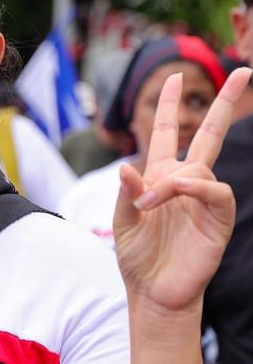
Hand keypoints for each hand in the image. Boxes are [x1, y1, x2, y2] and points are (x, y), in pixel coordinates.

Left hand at [113, 67, 251, 311]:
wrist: (153, 293)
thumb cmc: (137, 258)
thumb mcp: (122, 222)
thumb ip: (126, 193)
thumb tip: (127, 165)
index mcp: (160, 178)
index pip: (167, 134)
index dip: (169, 107)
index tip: (174, 77)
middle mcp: (186, 184)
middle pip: (210, 135)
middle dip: (226, 103)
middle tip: (244, 70)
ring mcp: (204, 200)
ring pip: (200, 166)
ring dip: (170, 181)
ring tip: (146, 206)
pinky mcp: (218, 219)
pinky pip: (216, 190)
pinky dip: (196, 187)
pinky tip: (177, 192)